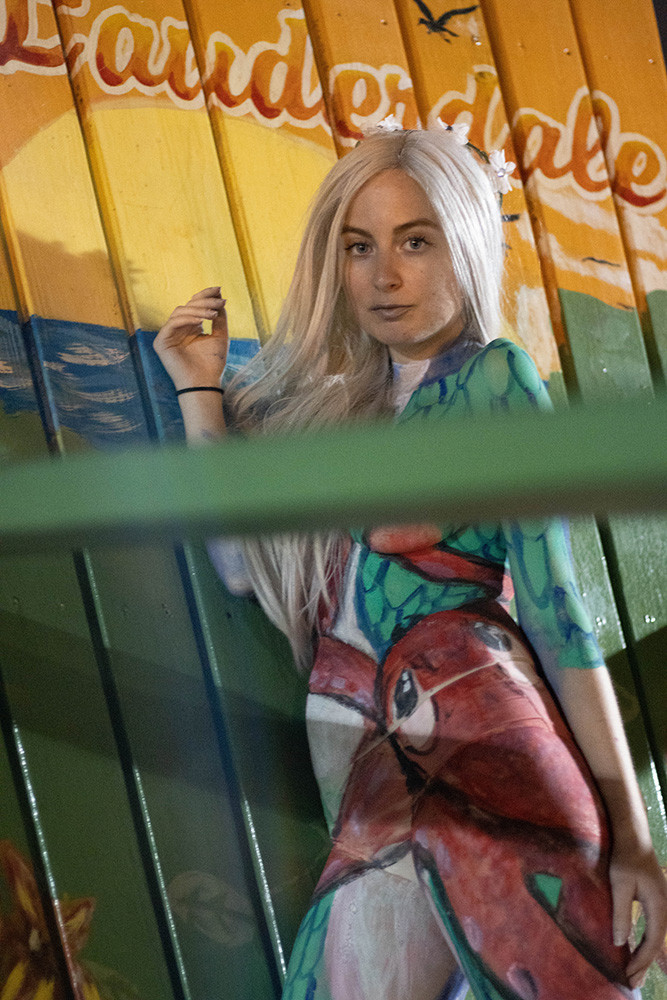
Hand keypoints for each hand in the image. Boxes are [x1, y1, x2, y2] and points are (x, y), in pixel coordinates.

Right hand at [154, 287, 227, 389]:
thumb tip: (220, 297)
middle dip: (204, 301)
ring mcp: (168, 335)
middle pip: (187, 306)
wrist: (205, 383)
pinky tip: (201, 321)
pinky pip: (172, 323)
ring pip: (180, 312)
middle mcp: (178, 329)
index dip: (205, 295)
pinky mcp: (161, 342)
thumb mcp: (220, 336)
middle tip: (219, 300)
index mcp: (191, 327)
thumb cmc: (212, 363)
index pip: (194, 305)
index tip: (219, 289)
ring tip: (213, 314)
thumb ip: (219, 318)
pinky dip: (187, 319)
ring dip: (198, 310)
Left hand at [609, 840, 666, 988]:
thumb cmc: (626, 859)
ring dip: (646, 956)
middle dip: (645, 964)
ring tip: (635, 973)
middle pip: (657, 944)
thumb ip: (621, 913)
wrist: (634, 838)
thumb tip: (620, 942)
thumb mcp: (620, 885)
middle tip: (632, 983)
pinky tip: (638, 950)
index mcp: (659, 907)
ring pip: (656, 938)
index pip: (652, 942)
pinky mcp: (656, 901)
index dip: (641, 961)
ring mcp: (662, 905)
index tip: (628, 975)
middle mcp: (665, 909)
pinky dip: (646, 943)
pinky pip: (653, 929)